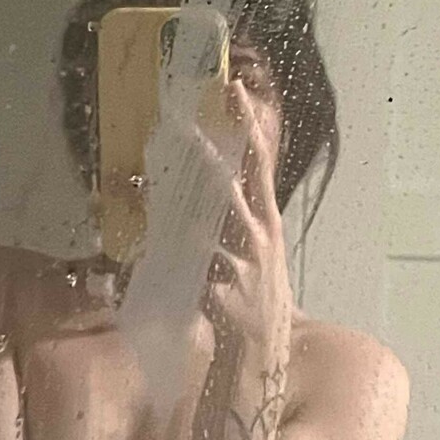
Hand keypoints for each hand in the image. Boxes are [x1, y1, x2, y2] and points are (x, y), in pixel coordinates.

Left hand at [200, 82, 292, 354]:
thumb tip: (198, 186)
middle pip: (239, 184)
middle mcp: (261, 236)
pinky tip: (173, 253)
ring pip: (220, 222)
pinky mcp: (227, 290)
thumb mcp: (251, 252)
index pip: (258, 164)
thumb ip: (229, 220)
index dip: (246, 126)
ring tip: (188, 174)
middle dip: (222, 152)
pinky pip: (201, 265)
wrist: (265, 350)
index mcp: (266, 222)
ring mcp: (246, 263)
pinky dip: (187, 257)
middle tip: (201, 124)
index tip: (232, 89)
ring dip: (204, 199)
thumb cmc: (254, 297)